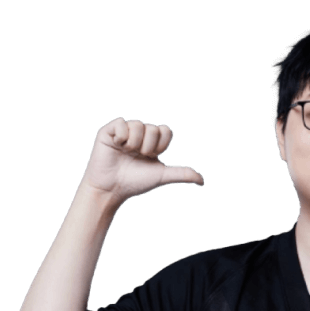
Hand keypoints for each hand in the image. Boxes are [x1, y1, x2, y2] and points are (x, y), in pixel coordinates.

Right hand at [80, 118, 202, 205]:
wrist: (112, 188)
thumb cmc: (135, 182)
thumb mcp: (161, 176)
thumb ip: (181, 174)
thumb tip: (201, 180)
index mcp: (151, 144)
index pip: (164, 130)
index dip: (160, 143)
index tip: (152, 156)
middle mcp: (138, 136)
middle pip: (152, 128)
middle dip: (147, 146)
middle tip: (138, 156)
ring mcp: (124, 132)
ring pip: (137, 124)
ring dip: (134, 143)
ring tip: (126, 152)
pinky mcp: (108, 131)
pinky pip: (121, 122)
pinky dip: (121, 136)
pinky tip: (117, 145)